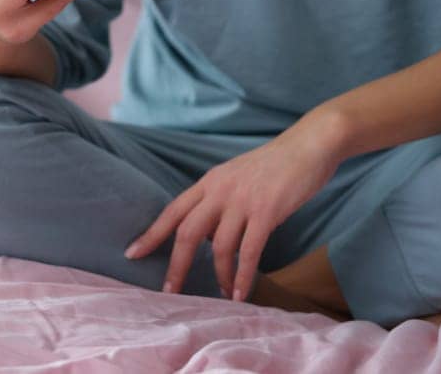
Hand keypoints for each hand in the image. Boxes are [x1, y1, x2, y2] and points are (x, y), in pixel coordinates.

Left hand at [123, 117, 346, 300]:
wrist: (308, 145)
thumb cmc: (274, 166)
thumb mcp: (236, 178)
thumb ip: (219, 203)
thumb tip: (207, 235)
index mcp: (209, 182)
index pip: (172, 211)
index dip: (151, 233)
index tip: (132, 253)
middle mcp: (220, 190)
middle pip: (187, 232)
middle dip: (176, 265)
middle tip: (169, 292)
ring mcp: (242, 200)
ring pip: (219, 246)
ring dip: (220, 276)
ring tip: (225, 295)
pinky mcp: (267, 211)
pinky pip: (249, 251)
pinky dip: (243, 276)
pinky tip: (242, 293)